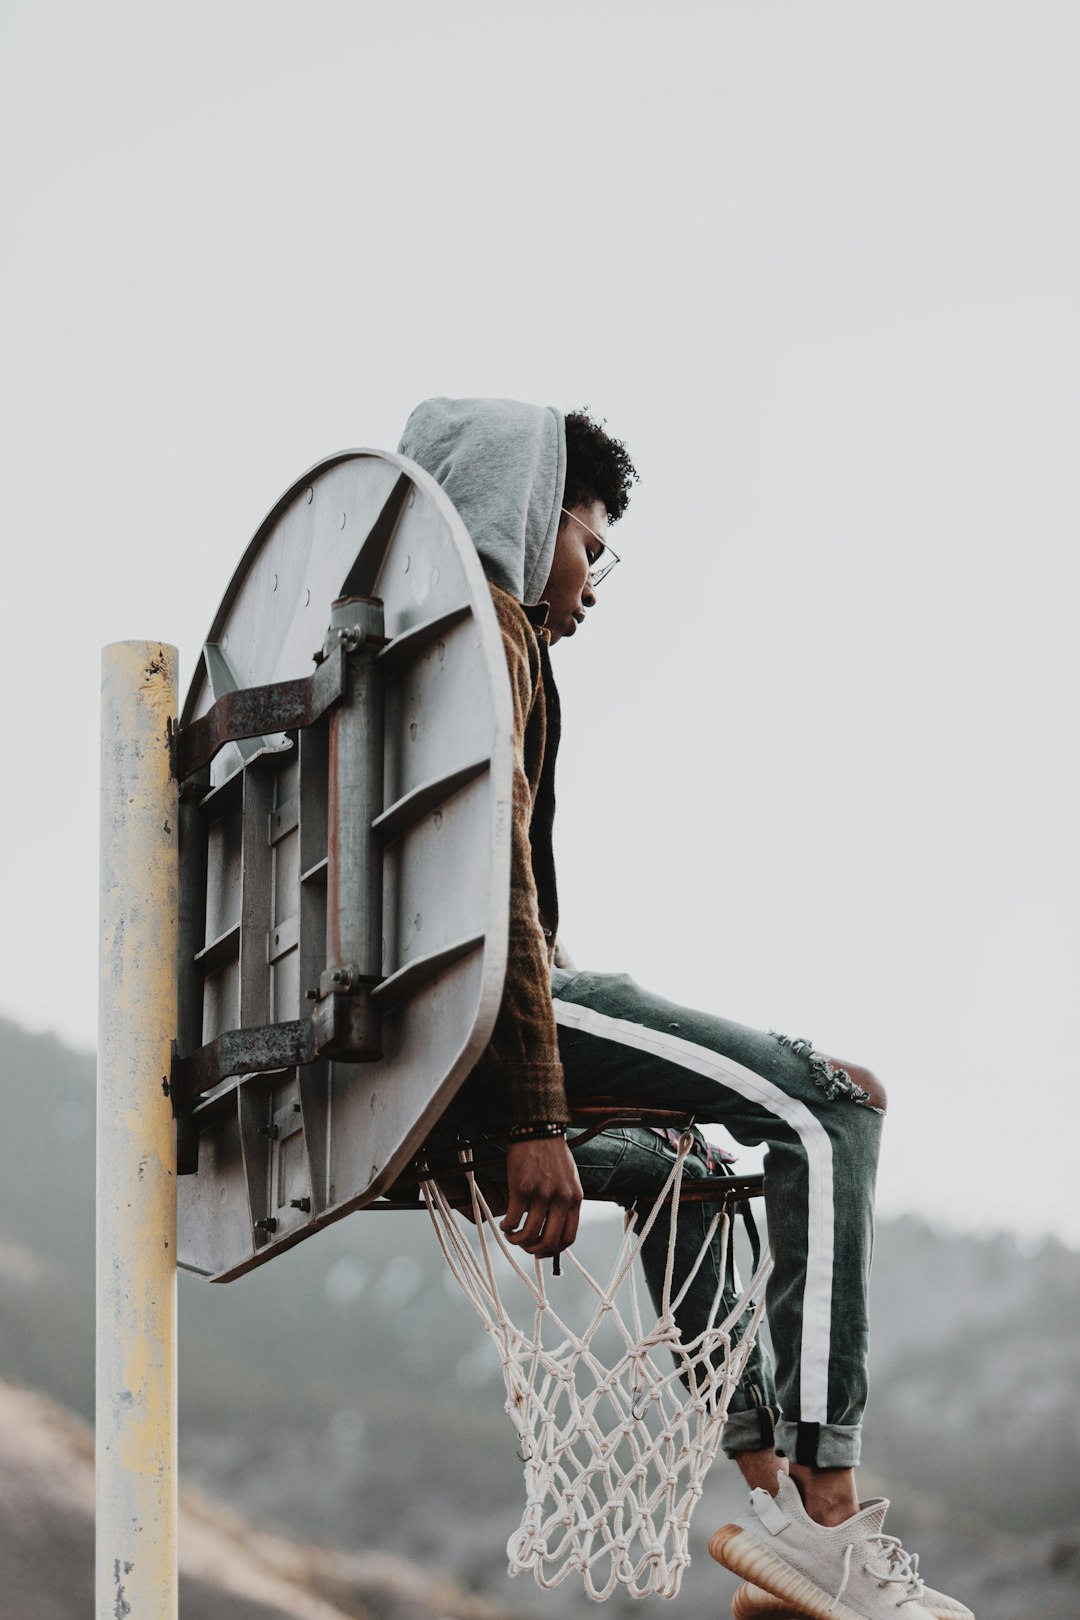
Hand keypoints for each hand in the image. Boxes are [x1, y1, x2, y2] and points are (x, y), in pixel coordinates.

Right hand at [501, 1137, 581, 1259]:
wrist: (539, 1130)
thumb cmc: (553, 1155)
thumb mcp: (570, 1180)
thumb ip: (566, 1202)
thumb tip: (554, 1227)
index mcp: (575, 1199)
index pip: (569, 1238)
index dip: (554, 1251)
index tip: (542, 1252)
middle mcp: (561, 1199)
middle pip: (549, 1241)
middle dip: (534, 1250)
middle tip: (524, 1247)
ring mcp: (542, 1194)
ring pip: (530, 1234)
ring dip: (517, 1241)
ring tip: (510, 1235)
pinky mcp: (522, 1188)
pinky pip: (513, 1219)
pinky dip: (507, 1227)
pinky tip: (504, 1224)